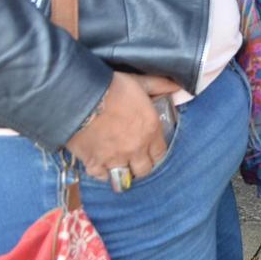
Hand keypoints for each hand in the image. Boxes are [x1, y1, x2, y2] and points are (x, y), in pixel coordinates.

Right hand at [65, 71, 180, 181]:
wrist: (81, 96)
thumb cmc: (112, 87)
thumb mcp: (141, 82)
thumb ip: (161, 86)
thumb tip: (178, 87)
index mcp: (150, 130)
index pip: (160, 154)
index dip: (155, 153)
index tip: (150, 150)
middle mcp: (135, 148)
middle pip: (144, 170)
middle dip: (141, 165)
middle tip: (135, 158)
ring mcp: (114, 158)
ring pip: (124, 177)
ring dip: (123, 171)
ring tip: (119, 165)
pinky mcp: (93, 162)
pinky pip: (102, 177)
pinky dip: (102, 173)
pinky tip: (101, 166)